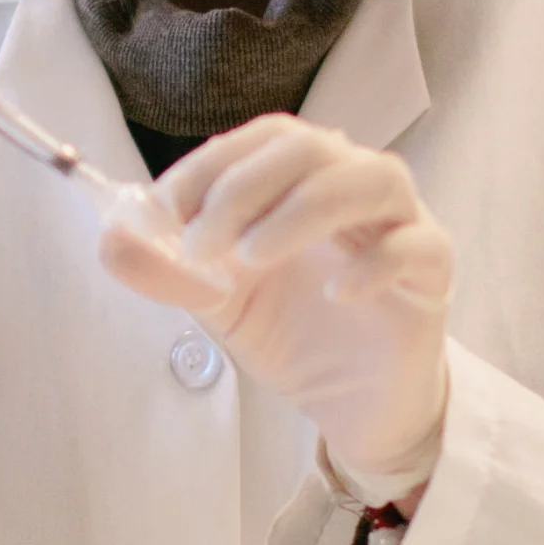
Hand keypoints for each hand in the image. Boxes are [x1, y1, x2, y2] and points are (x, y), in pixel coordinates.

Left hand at [96, 115, 454, 483]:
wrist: (352, 406)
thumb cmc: (293, 333)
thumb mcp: (217, 303)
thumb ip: (167, 270)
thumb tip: (109, 242)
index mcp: (302, 179)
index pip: (263, 138)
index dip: (210, 164)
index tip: (164, 210)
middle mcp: (354, 185)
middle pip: (311, 146)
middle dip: (244, 187)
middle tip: (202, 246)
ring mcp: (402, 223)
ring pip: (370, 179)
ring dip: (301, 210)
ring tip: (251, 258)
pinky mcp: (433, 273)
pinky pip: (416, 245)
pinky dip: (374, 261)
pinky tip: (334, 294)